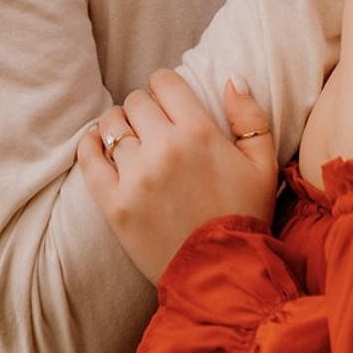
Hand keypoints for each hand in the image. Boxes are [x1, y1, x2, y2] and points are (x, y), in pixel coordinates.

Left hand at [79, 69, 278, 282]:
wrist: (220, 275)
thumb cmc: (244, 215)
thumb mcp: (263, 163)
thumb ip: (250, 115)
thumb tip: (232, 77)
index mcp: (199, 132)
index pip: (164, 81)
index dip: (165, 86)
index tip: (168, 101)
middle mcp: (165, 148)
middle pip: (136, 100)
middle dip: (144, 107)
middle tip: (151, 125)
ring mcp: (136, 177)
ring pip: (111, 124)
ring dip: (119, 125)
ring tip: (129, 138)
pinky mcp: (114, 204)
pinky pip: (89, 158)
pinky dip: (90, 145)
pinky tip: (98, 145)